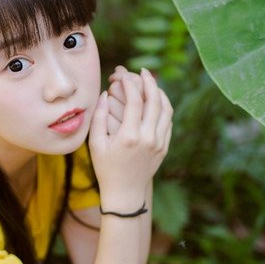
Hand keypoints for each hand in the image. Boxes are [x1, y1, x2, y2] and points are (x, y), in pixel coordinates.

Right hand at [89, 67, 172, 205]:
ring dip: (159, 93)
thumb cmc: (106, 168)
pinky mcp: (164, 147)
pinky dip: (164, 107)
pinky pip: (168, 121)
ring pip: (166, 109)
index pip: (135, 100)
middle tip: (142, 71)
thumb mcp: (95, 144)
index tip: (123, 75)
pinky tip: (155, 101)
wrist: (125, 192)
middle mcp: (148, 138)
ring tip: (151, 83)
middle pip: (155, 100)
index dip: (129, 83)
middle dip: (148, 82)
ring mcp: (159, 143)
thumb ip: (99, 117)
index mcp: (129, 136)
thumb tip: (105, 94)